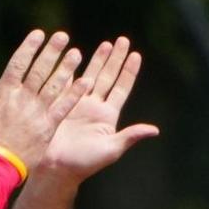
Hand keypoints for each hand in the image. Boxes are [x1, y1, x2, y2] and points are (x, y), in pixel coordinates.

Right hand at [0, 30, 87, 167]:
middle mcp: (23, 98)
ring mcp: (37, 112)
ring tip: (76, 54)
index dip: (29, 47)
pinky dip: (75, 94)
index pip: (18, 64)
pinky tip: (85, 83)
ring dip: (66, 68)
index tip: (39, 34)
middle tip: (63, 37)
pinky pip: (64, 107)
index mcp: (3, 93)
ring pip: (55, 85)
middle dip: (52, 51)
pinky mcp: (48, 127)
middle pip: (40, 70)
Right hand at [35, 36, 160, 181]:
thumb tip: (154, 130)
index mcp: (107, 116)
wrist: (54, 168)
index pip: (121, 89)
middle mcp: (93, 108)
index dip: (129, 72)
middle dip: (115, 59)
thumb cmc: (83, 163)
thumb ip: (130, 136)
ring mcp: (76, 105)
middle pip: (107, 77)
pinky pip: (65, 82)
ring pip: (90, 76)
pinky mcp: (59, 105)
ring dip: (97, 60)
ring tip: (106, 44)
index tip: (136, 55)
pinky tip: (72, 54)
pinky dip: (69, 68)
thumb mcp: (110, 150)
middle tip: (122, 40)